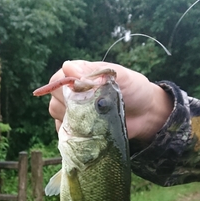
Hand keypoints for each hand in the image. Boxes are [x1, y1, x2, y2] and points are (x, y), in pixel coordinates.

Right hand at [49, 60, 172, 141]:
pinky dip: (73, 134)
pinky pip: (63, 133)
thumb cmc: (133, 89)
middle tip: (93, 109)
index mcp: (78, 75)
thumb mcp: (118, 75)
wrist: (145, 114)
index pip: (57, 80)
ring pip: (57, 117)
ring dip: (73, 121)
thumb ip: (93, 70)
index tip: (83, 95)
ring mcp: (72, 112)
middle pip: (54, 101)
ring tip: (94, 120)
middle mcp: (71, 93)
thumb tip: (67, 66)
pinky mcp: (76, 129)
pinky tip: (87, 131)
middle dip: (71, 107)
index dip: (66, 89)